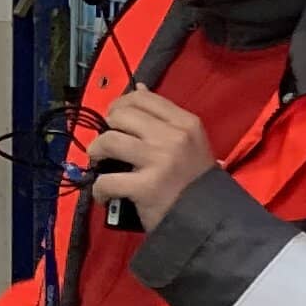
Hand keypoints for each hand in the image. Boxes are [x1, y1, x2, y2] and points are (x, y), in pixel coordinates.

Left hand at [85, 89, 216, 221]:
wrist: (208, 217)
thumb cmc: (195, 178)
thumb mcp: (190, 140)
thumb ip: (163, 116)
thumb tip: (138, 88)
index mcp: (185, 122)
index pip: (142, 98)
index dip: (120, 105)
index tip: (115, 119)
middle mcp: (173, 137)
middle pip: (121, 115)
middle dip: (106, 127)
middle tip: (107, 143)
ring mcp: (159, 161)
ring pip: (109, 141)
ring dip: (96, 152)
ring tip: (99, 163)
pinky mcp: (145, 187)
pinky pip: (107, 180)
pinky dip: (99, 188)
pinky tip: (104, 194)